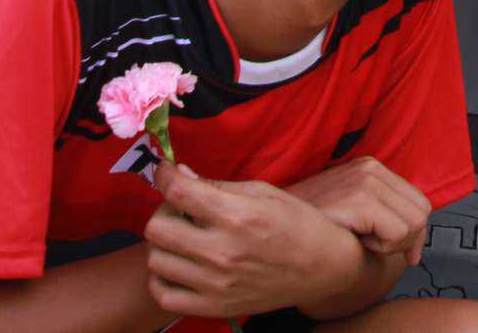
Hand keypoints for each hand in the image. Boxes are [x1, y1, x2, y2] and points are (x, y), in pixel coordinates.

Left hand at [144, 165, 363, 321]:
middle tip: (179, 207)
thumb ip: (218, 184)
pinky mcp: (214, 307)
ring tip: (183, 237)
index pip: (178, 192)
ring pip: (156, 259)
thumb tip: (180, 174)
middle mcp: (222, 252)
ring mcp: (216, 284)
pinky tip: (179, 265)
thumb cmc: (296, 224)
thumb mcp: (263, 192)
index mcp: (237, 216)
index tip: (165, 171)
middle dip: (163, 209)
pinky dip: (162, 278)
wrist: (321, 268)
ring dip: (164, 243)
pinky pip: (163, 294)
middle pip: (157, 228)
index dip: (164, 175)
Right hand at [287, 158, 432, 262]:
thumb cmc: (312, 226)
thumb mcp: (354, 214)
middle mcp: (371, 168)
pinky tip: (356, 241)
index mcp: (371, 168)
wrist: (276, 229)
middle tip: (375, 246)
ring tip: (361, 240)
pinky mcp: (359, 198)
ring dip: (390, 245)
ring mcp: (365, 180)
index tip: (403, 252)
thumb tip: (415, 250)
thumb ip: (384, 218)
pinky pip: (397, 233)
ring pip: (414, 224)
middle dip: (405, 240)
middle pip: (422, 212)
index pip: (419, 202)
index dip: (415, 234)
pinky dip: (381, 248)